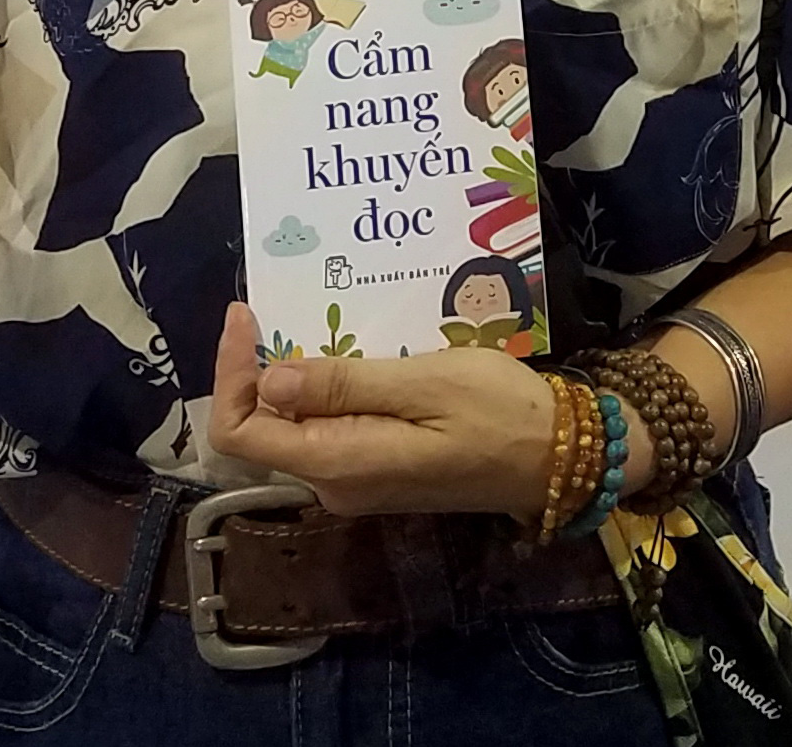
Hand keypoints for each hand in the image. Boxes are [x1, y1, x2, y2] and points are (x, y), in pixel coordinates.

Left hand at [206, 301, 554, 518]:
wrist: (561, 458)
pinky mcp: (378, 470)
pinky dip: (323, 389)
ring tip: (307, 317)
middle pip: (262, 429)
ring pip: (295, 427)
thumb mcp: (425, 383)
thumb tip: (269, 379)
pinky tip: (346, 350)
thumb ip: (344, 384)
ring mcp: (357, 481)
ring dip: (292, 375)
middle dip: (256, 368)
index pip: (240, 433)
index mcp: (340, 465)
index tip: (246, 316)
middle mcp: (336, 484)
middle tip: (273, 307)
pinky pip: (328, 429)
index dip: (230, 374)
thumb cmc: (501, 413)